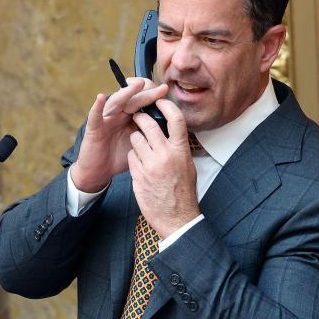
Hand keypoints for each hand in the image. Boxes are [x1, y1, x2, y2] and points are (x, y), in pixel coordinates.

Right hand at [70, 79, 168, 192]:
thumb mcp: (139, 145)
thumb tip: (169, 131)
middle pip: (131, 99)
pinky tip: (100, 98)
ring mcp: (105, 120)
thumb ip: (150, 136)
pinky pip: (94, 116)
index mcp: (129, 117)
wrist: (99, 172)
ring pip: (115, 103)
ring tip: (136, 85)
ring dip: (125, 93)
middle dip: (145, 92)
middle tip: (158, 87)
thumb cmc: (119, 158)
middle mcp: (117, 115)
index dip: (152, 94)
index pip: (141, 101)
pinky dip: (97, 107)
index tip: (165, 90)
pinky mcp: (93, 129)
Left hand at [127, 99, 199, 237]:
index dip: (166, 106)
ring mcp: (150, 166)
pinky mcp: (138, 177)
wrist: (176, 218)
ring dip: (135, 139)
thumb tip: (172, 133)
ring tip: (140, 145)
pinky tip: (138, 164)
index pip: (175, 119)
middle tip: (137, 116)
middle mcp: (165, 156)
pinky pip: (131, 158)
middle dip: (140, 118)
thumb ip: (178, 148)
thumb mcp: (187, 166)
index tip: (159, 100)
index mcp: (181, 151)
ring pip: (135, 140)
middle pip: (148, 126)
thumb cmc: (183, 192)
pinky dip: (133, 157)